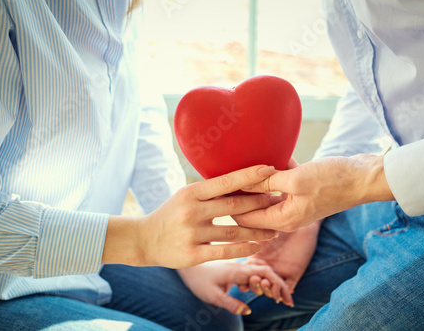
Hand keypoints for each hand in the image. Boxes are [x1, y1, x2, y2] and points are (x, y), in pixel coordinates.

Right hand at [102, 165, 279, 267]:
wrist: (144, 240)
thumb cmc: (171, 214)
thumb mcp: (185, 196)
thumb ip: (209, 192)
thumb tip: (240, 180)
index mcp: (191, 193)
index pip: (225, 182)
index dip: (249, 175)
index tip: (269, 169)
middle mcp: (192, 211)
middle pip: (234, 206)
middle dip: (260, 203)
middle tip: (279, 200)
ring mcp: (192, 234)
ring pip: (234, 230)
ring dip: (258, 230)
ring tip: (275, 230)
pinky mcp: (193, 254)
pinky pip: (225, 251)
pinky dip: (245, 248)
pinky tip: (258, 245)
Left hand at [178, 262, 292, 314]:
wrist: (187, 268)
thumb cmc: (198, 281)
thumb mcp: (212, 296)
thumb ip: (230, 303)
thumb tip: (248, 311)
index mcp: (237, 270)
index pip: (263, 273)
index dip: (276, 285)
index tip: (283, 299)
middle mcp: (240, 266)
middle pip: (267, 271)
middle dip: (279, 285)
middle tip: (288, 301)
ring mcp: (239, 267)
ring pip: (262, 271)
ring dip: (273, 283)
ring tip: (281, 298)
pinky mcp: (236, 270)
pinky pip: (254, 272)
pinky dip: (264, 281)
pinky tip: (268, 290)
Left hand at [234, 154, 393, 231]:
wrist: (365, 177)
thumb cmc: (333, 180)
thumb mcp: (295, 180)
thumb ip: (266, 182)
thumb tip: (240, 182)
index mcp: (282, 220)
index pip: (244, 219)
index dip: (230, 204)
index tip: (217, 187)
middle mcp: (286, 216)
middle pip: (253, 207)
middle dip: (240, 192)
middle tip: (223, 171)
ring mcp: (294, 203)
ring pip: (266, 193)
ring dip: (256, 179)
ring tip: (240, 161)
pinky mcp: (302, 191)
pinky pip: (280, 183)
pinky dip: (274, 171)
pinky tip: (268, 154)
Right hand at [237, 221, 320, 304]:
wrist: (297, 219)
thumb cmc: (276, 221)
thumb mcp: (258, 229)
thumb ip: (244, 233)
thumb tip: (228, 234)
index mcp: (254, 260)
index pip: (246, 276)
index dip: (243, 282)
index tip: (241, 284)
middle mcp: (265, 268)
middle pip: (257, 285)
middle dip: (254, 286)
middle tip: (254, 280)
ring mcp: (278, 272)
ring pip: (270, 289)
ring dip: (266, 291)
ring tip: (266, 283)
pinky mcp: (292, 274)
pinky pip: (286, 289)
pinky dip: (283, 295)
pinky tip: (281, 296)